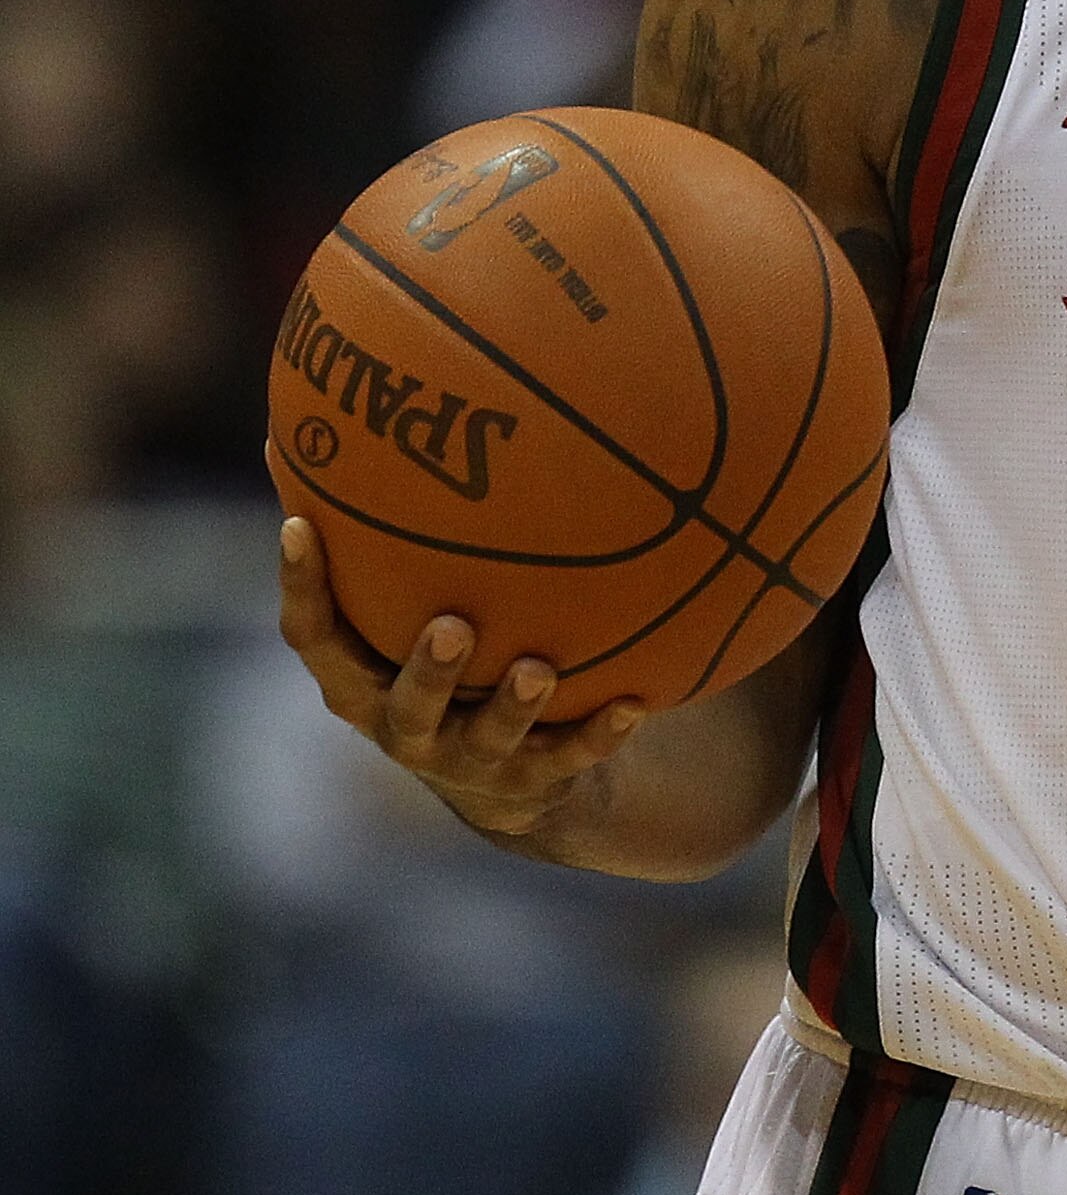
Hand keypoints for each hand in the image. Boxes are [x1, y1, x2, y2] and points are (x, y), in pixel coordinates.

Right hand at [275, 511, 645, 839]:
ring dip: (514, 706)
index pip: (313, 635)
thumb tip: (320, 413)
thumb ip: (371, 534)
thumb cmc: (436, 660)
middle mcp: (404, 725)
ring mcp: (468, 761)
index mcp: (359, 679)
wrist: (500, 780)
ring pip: (487, 739)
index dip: (301, 583)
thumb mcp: (395, 606)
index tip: (300, 525)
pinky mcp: (532, 782)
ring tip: (539, 669)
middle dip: (428, 670)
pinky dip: (600, 735)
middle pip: (403, 703)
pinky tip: (638, 704)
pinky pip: (570, 759)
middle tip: (453, 626)